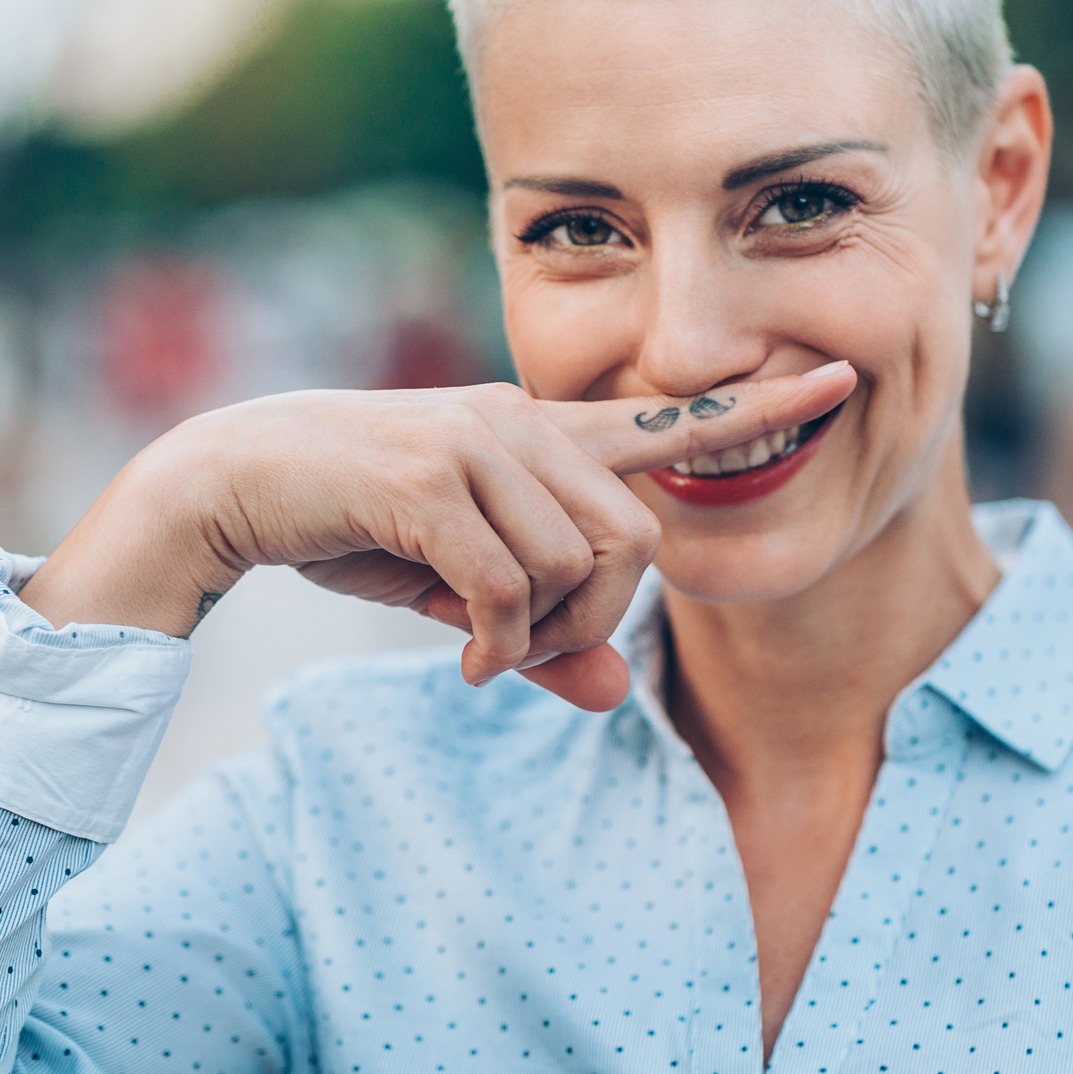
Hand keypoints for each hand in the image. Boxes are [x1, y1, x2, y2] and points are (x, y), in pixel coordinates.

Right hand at [19, 363, 855, 710]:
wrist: (228, 484)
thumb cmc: (348, 524)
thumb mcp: (459, 590)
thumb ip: (539, 634)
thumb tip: (614, 697)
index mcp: (538, 430)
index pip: (666, 418)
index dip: (757, 405)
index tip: (844, 376)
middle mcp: (521, 421)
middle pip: (634, 541)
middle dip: (598, 624)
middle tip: (531, 659)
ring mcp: (477, 443)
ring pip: (578, 567)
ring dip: (540, 639)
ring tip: (484, 655)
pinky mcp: (429, 480)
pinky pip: (510, 587)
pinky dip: (496, 646)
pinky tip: (459, 665)